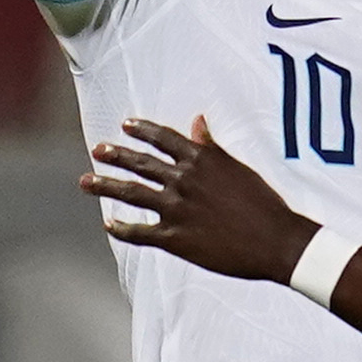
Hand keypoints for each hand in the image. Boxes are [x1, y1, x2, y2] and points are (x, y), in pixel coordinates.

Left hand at [83, 115, 319, 286]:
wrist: (276, 241)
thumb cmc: (264, 203)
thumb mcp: (237, 167)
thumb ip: (211, 147)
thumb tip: (197, 121)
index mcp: (201, 160)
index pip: (164, 138)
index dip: (143, 130)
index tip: (126, 125)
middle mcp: (183, 180)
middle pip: (141, 163)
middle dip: (116, 156)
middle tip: (97, 150)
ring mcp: (177, 209)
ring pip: (132, 193)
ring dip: (106, 185)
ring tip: (86, 181)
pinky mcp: (175, 238)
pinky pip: (140, 232)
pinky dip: (122, 228)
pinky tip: (108, 224)